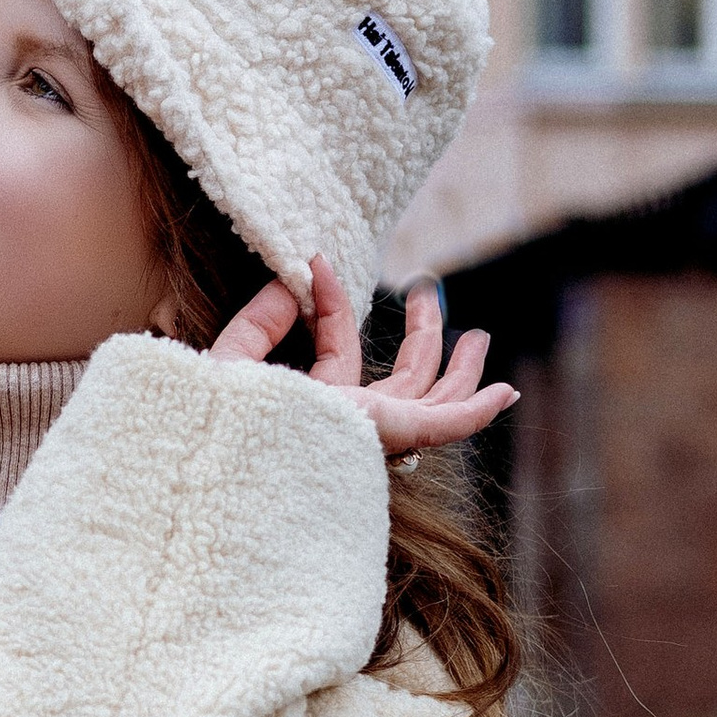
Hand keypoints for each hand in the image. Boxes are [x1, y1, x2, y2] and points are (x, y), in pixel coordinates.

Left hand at [207, 257, 517, 458]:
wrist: (216, 455)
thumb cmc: (211, 421)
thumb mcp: (230, 359)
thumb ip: (260, 320)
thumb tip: (295, 278)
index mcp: (311, 405)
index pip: (338, 350)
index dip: (333, 303)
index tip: (317, 261)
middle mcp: (346, 423)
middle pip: (401, 381)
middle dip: (422, 339)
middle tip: (430, 295)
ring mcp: (372, 430)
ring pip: (432, 398)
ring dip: (458, 366)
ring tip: (477, 336)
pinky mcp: (390, 431)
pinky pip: (444, 424)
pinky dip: (476, 410)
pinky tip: (505, 391)